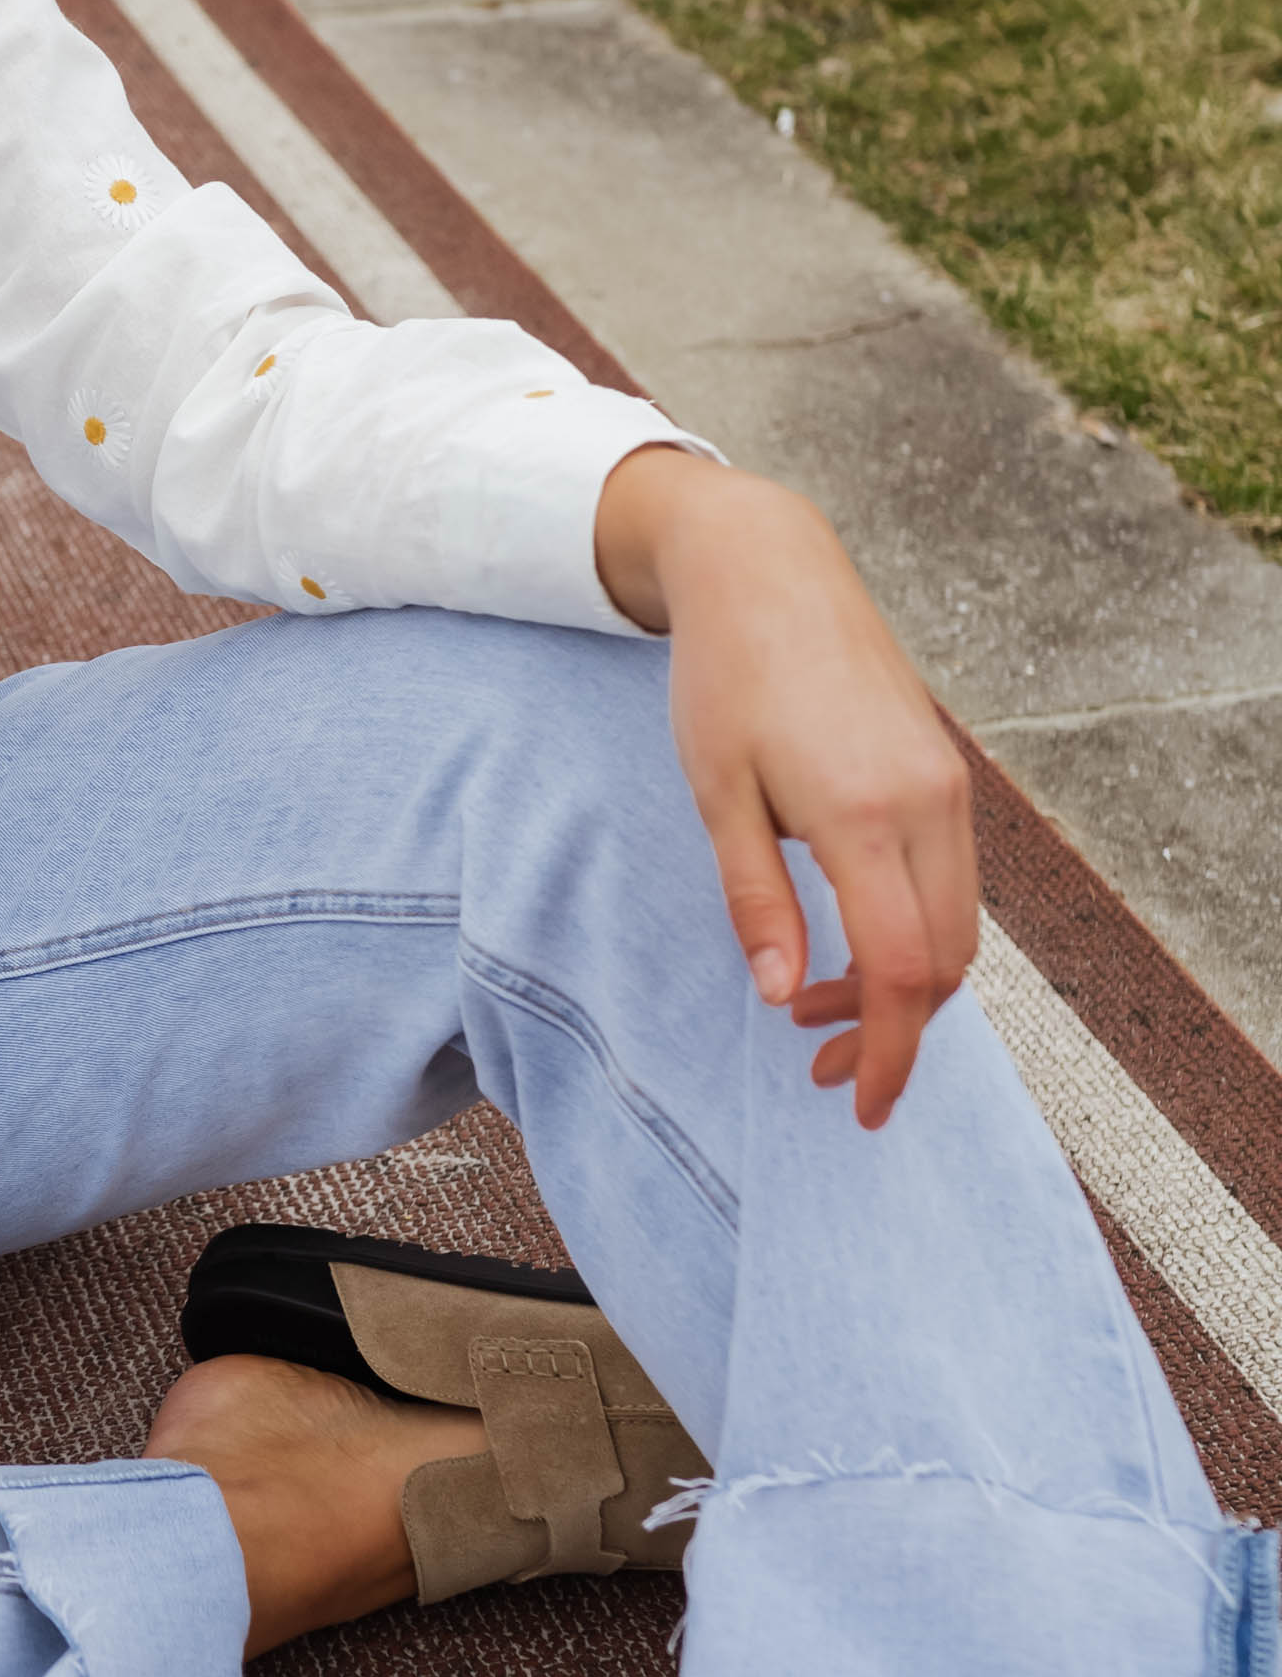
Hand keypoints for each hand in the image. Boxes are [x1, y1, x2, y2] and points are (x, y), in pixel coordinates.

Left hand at [594, 446, 976, 1129]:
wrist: (770, 569)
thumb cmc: (727, 677)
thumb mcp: (716, 794)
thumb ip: (754, 898)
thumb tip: (781, 993)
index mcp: (865, 814)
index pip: (901, 969)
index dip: (887, 1052)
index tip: (858, 1107)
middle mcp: (927, 804)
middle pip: (944, 962)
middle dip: (892, 1032)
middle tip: (814, 1065)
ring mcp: (947, 788)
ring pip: (959, 927)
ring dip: (903, 986)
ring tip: (814, 1007)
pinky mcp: (944, 775)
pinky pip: (951, 883)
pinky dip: (914, 933)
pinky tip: (849, 944)